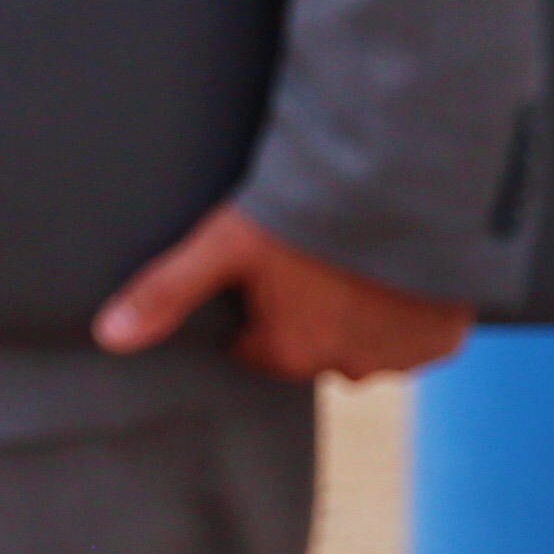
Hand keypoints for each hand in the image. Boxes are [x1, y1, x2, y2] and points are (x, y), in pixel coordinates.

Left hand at [96, 200, 474, 380]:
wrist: (398, 188)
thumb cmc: (304, 213)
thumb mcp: (222, 246)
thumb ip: (164, 292)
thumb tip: (108, 337)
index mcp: (291, 351)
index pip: (256, 350)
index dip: (254, 313)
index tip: (261, 278)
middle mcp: (348, 365)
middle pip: (313, 348)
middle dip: (308, 317)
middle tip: (310, 261)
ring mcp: (401, 354)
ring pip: (369, 347)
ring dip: (361, 317)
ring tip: (354, 261)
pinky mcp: (445, 337)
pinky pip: (420, 337)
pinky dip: (409, 313)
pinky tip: (395, 272)